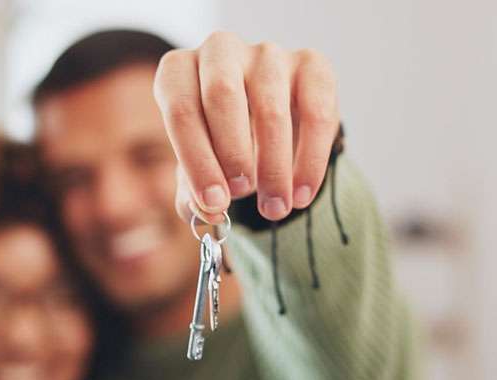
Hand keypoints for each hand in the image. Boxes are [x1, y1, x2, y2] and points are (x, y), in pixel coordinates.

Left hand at [153, 32, 339, 222]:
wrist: (264, 125)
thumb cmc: (218, 145)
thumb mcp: (199, 167)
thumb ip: (193, 193)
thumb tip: (208, 212)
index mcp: (180, 70)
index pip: (181, 109)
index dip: (196, 160)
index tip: (214, 202)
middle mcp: (220, 51)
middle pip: (222, 96)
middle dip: (232, 154)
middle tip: (242, 195)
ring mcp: (267, 53)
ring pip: (270, 108)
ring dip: (273, 166)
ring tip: (275, 207)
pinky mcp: (311, 64)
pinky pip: (316, 112)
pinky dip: (310, 160)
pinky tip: (301, 195)